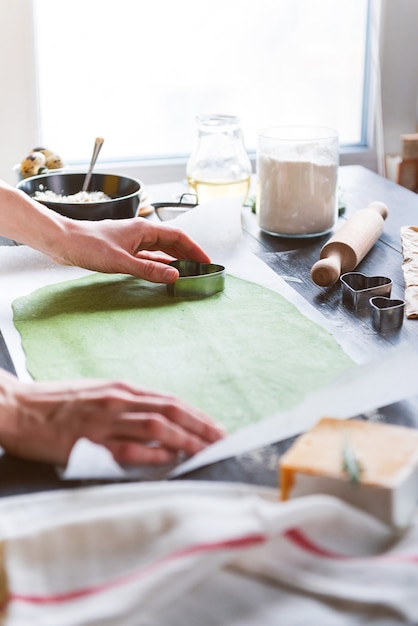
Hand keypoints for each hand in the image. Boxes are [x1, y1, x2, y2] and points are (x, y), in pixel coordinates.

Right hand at [0, 372, 225, 465]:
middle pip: (170, 411)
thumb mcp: (97, 393)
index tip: (215, 427)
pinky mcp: (89, 441)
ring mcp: (105, 420)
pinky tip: (170, 460)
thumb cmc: (55, 402)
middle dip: (201, 426)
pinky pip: (128, 448)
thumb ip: (126, 404)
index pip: (169, 401)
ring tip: (207, 451)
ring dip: (186, 439)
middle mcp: (118, 400)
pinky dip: (153, 453)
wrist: (17, 407)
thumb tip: (156, 418)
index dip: (196, 415)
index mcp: (121, 389)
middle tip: (222, 439)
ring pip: (156, 427)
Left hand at [50, 217, 210, 282]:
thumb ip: (149, 270)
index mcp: (144, 229)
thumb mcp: (121, 262)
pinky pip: (147, 256)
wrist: (63, 241)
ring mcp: (132, 241)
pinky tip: (162, 272)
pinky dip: (158, 264)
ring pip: (160, 250)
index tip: (207, 261)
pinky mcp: (123, 249)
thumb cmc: (88, 245)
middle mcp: (140, 233)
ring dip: (174, 259)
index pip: (179, 236)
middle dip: (188, 254)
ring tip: (186, 272)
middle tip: (201, 269)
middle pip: (172, 242)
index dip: (195, 249)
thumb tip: (175, 276)